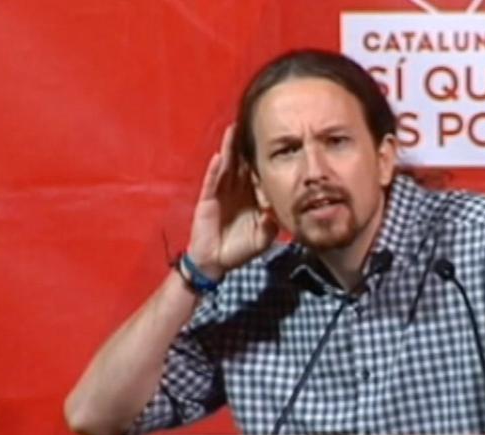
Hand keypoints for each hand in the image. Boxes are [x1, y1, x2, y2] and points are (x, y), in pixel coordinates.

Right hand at [186, 125, 278, 279]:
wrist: (218, 262)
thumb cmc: (240, 248)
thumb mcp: (264, 236)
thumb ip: (272, 223)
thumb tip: (278, 210)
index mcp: (249, 196)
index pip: (257, 173)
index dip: (263, 159)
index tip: (273, 140)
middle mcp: (234, 190)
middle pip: (240, 163)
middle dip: (244, 144)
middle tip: (249, 121)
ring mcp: (220, 194)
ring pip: (225, 167)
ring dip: (228, 149)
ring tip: (232, 130)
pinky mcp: (207, 201)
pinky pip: (211, 183)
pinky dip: (214, 170)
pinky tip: (218, 158)